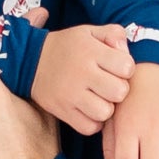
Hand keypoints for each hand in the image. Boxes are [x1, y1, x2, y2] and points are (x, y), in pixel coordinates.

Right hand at [30, 21, 133, 136]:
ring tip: (98, 98)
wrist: (31, 60)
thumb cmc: (69, 47)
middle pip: (120, 92)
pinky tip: (89, 109)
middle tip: (108, 85)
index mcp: (90, 51)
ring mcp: (70, 94)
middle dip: (118, 90)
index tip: (116, 68)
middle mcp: (81, 73)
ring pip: (105, 113)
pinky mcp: (62, 111)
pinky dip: (93, 122)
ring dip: (106, 108)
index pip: (127, 67)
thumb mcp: (89, 31)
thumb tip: (125, 50)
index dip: (126, 69)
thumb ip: (114, 34)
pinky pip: (89, 127)